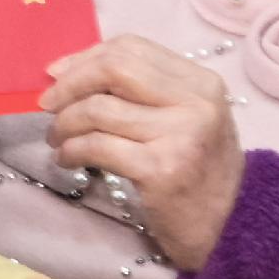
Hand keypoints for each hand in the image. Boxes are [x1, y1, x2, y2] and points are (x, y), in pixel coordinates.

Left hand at [40, 35, 244, 267]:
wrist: (231, 229)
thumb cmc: (199, 171)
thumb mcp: (185, 119)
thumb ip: (143, 91)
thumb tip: (67, 70)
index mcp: (201, 83)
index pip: (132, 48)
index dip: (86, 57)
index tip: (57, 73)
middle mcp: (196, 103)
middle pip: (114, 69)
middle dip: (70, 84)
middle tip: (47, 104)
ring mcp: (181, 136)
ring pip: (98, 110)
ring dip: (64, 123)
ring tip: (57, 139)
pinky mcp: (161, 170)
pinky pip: (97, 146)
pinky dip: (71, 150)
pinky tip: (67, 159)